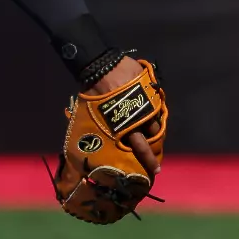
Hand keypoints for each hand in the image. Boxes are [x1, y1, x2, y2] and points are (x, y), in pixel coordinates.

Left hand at [91, 56, 162, 177]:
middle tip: (155, 155)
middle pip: (155, 137)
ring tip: (152, 135)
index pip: (141, 149)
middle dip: (155, 147)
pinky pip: (157, 106)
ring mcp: (147, 104)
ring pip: (158, 122)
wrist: (100, 67)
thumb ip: (94, 138)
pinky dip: (154, 112)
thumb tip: (81, 159)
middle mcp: (140, 118)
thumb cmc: (91, 96)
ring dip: (155, 130)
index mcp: (125, 128)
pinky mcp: (151, 92)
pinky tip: (150, 115)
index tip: (156, 170)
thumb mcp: (88, 122)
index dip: (149, 161)